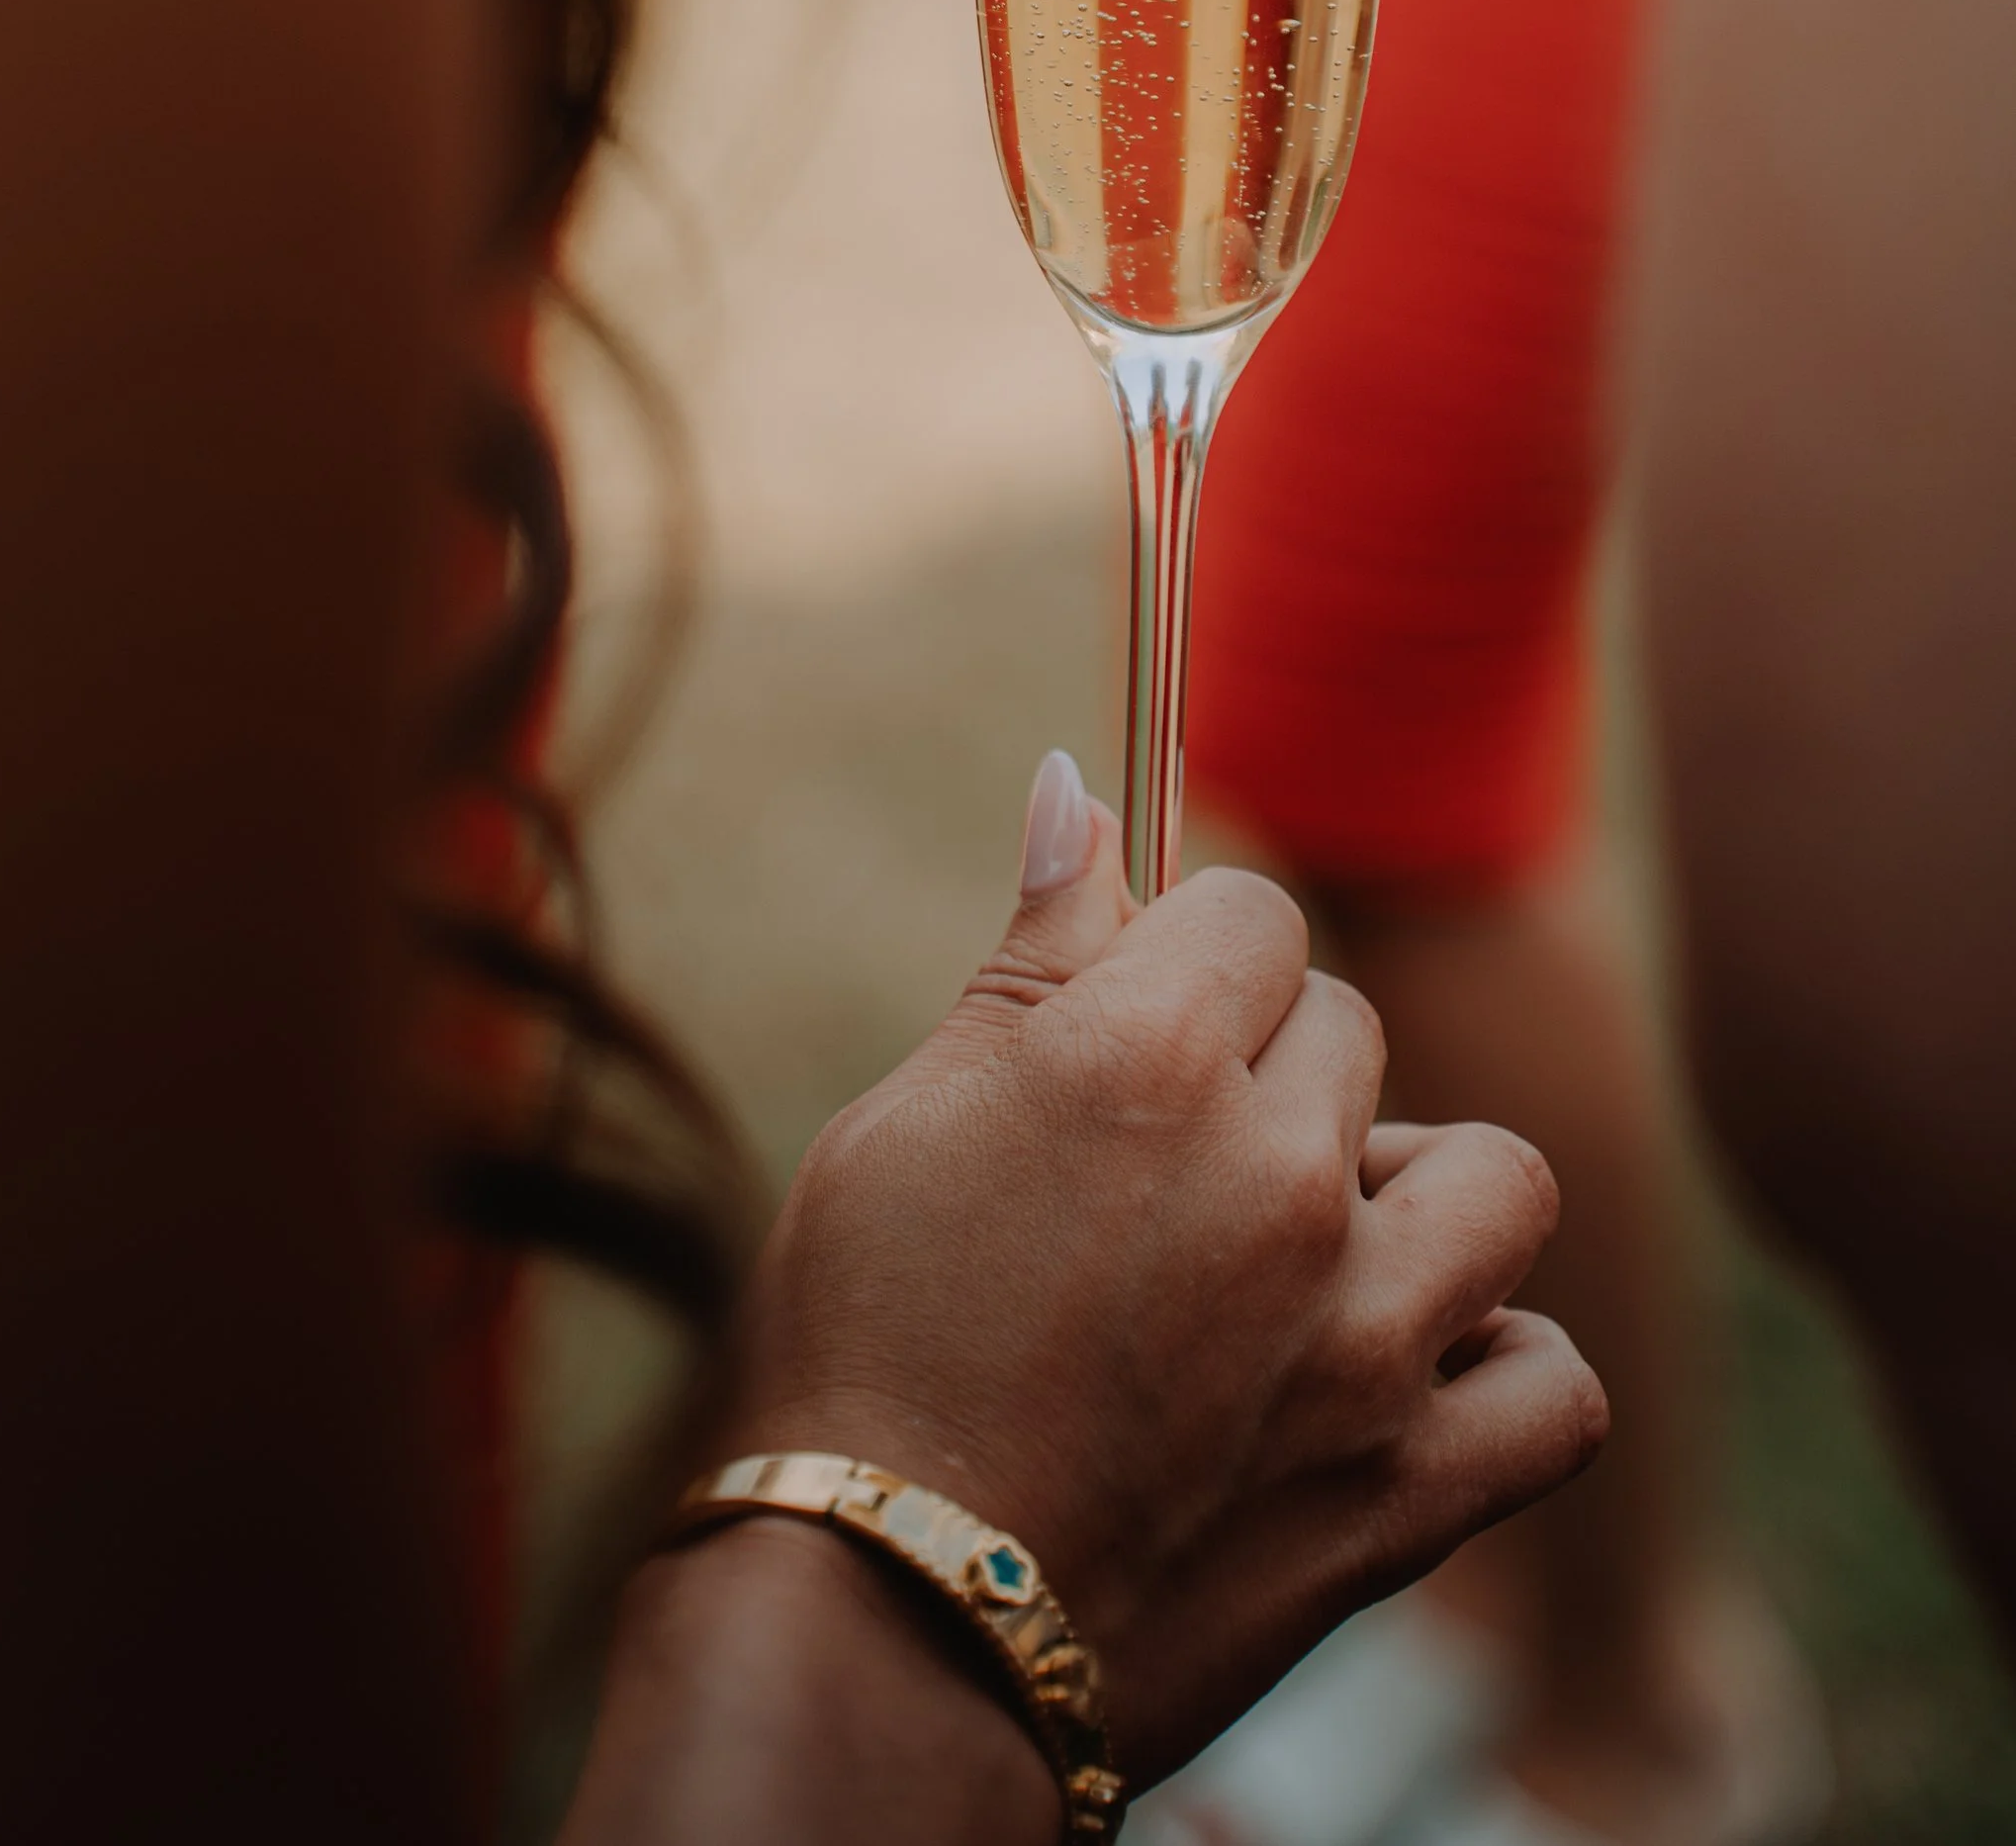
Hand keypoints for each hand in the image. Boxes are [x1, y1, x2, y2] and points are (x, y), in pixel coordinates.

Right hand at [733, 763, 1606, 1786]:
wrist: (880, 1631)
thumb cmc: (862, 1357)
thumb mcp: (910, 1120)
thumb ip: (1032, 953)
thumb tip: (1078, 786)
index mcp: (1145, 1057)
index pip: (1249, 910)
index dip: (1185, 964)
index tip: (1135, 1033)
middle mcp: (1279, 1174)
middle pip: (1346, 1027)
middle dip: (1267, 1076)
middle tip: (1165, 1178)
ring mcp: (1364, 1337)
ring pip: (1495, 1180)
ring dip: (1417, 1200)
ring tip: (1317, 1255)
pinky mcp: (1408, 1490)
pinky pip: (1556, 1387)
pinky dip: (1504, 1374)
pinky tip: (1412, 1375)